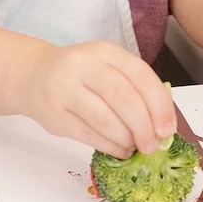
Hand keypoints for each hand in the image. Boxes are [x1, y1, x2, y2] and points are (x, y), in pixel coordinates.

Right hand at [28, 41, 176, 157]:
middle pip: (122, 97)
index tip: (168, 128)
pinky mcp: (54, 115)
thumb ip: (134, 87)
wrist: (34, 76)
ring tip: (135, 147)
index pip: (139, 75)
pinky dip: (110, 146)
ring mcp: (65, 90)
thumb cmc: (81, 75)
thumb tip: (163, 124)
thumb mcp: (107, 67)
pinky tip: (119, 149)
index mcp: (105, 52)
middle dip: (143, 126)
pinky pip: (88, 135)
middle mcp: (83, 66)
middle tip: (153, 145)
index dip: (158, 104)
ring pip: (104, 119)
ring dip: (126, 139)